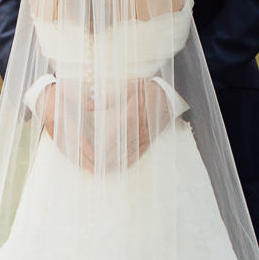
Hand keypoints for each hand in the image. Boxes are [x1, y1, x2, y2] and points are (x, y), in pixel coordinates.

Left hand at [40, 79, 172, 170]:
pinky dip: (130, 160)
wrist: (169, 94)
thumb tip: (89, 105)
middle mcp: (140, 128)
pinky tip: (121, 167)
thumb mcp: (127, 88)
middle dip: (109, 158)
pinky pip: (139, 152)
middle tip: (96, 167)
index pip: (117, 135)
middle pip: (123, 147)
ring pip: (130, 152)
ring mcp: (146, 135)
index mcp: (133, 115)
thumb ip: (108, 99)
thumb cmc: (145, 90)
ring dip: (117, 162)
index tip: (97, 154)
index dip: (107, 146)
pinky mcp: (151, 138)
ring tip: (104, 170)